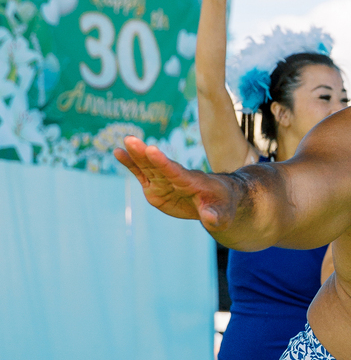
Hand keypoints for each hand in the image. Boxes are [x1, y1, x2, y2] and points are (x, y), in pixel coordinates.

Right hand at [115, 136, 237, 232]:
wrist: (216, 201)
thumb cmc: (221, 206)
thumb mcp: (222, 215)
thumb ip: (214, 216)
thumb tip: (210, 219)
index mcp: (191, 182)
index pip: (176, 172)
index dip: (163, 163)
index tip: (152, 150)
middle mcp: (175, 178)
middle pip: (158, 166)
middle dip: (144, 154)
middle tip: (131, 140)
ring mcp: (164, 182)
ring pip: (148, 167)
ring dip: (135, 156)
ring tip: (124, 142)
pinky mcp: (155, 188)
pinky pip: (142, 174)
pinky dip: (131, 165)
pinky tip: (119, 153)